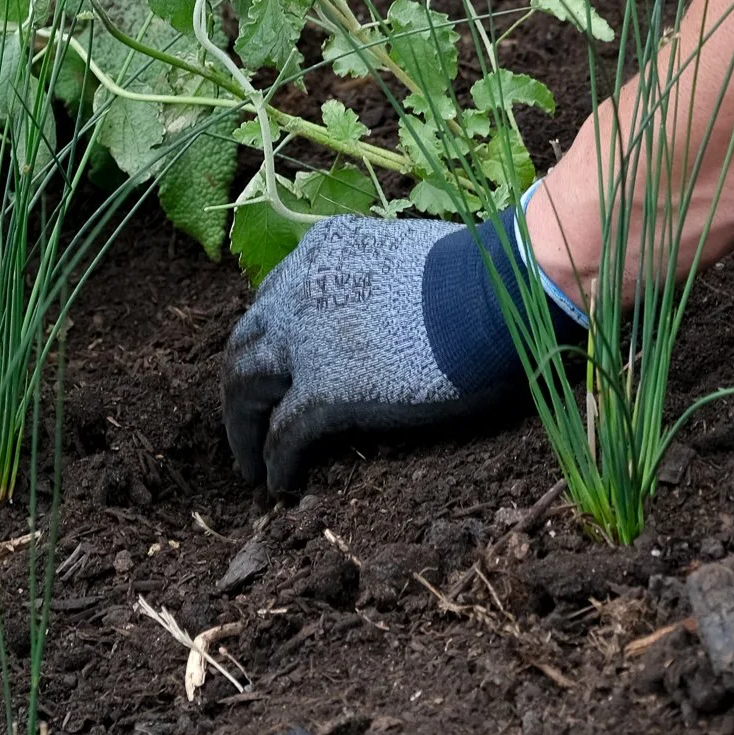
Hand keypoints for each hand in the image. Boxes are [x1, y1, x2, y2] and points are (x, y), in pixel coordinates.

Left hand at [222, 214, 530, 495]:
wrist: (492, 294)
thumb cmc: (479, 273)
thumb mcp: (411, 255)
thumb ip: (387, 278)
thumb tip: (408, 302)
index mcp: (324, 251)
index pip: (276, 295)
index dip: (272, 334)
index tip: (279, 361)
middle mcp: (299, 290)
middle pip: (246, 343)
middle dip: (241, 384)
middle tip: (247, 416)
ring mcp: (303, 343)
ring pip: (245, 389)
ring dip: (242, 430)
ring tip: (250, 465)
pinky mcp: (323, 393)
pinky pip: (281, 435)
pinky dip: (274, 461)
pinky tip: (280, 483)